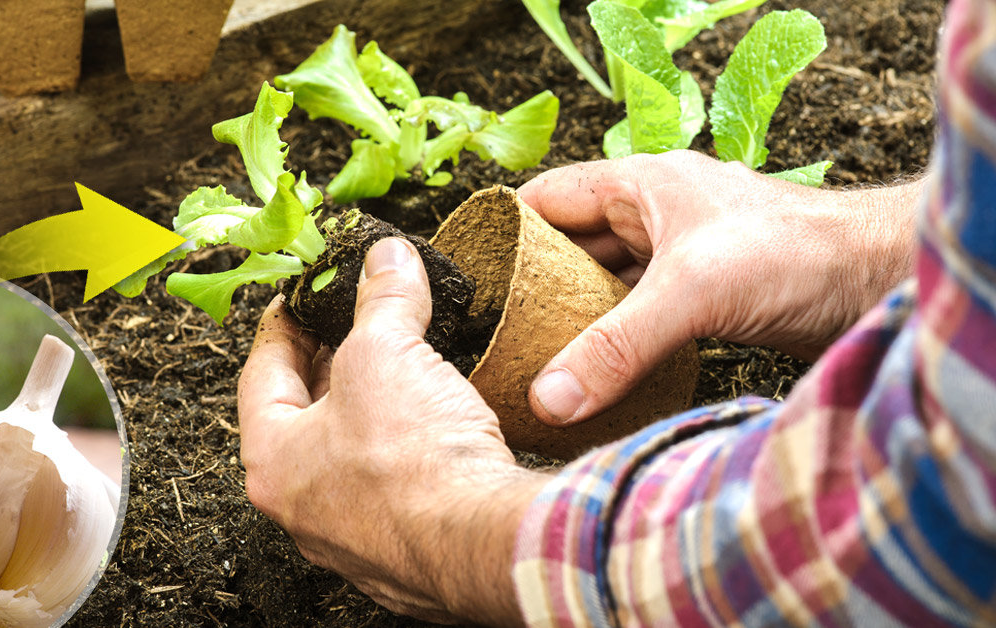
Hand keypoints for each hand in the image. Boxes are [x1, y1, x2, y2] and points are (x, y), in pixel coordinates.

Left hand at [238, 238, 548, 625]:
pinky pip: (393, 489)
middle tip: (354, 326)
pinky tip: (436, 426)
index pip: (262, 375)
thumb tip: (387, 259)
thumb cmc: (411, 458)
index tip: (301, 299)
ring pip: (350, 457)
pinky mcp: (403, 552)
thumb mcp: (388, 351)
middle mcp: (302, 508)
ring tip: (401, 367)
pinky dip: (406, 451)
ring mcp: (352, 538)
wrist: (481, 542)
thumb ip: (383, 299)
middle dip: (332, 365)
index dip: (284, 325)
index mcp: (273, 460)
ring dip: (372, 410)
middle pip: (305, 418)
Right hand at [518, 151, 919, 424]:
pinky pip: (641, 316)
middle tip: (497, 331)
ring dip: (578, 317)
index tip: (471, 272)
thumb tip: (549, 395)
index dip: (507, 228)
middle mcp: (656, 215)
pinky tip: (597, 372)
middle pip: (573, 246)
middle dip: (537, 285)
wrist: (879, 281)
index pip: (550, 198)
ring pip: (608, 284)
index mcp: (642, 185)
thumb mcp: (691, 293)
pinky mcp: (706, 297)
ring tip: (535, 358)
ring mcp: (681, 256)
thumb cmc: (798, 252)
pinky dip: (617, 340)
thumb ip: (615, 346)